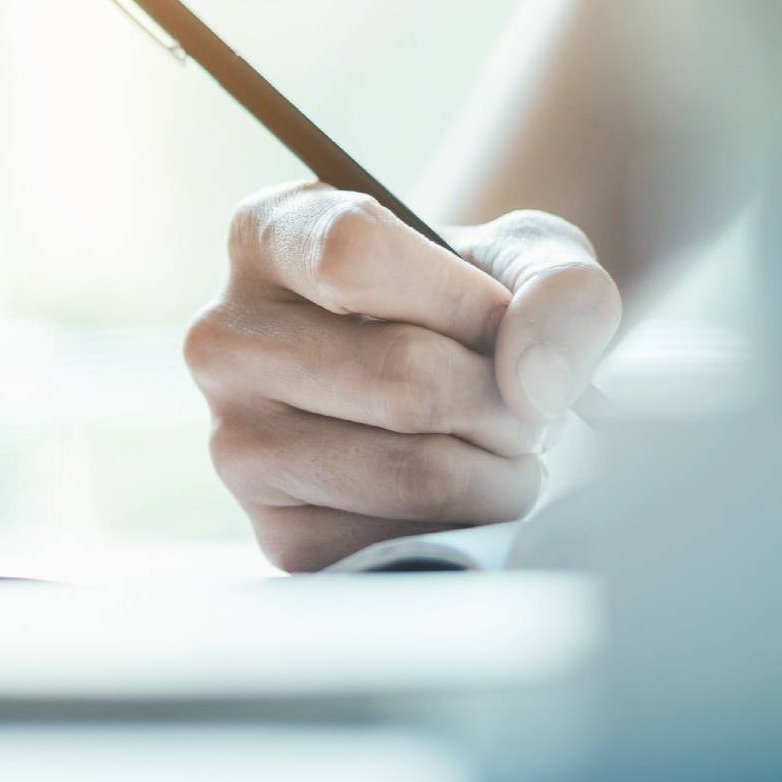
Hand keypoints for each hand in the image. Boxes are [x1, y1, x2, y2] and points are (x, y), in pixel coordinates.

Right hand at [185, 185, 621, 571]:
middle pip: (399, 376)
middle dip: (503, 399)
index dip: (460, 295)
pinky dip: (468, 526)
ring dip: (500, 469)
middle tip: (520, 400)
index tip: (501, 316)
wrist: (453, 382)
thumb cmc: (476, 301)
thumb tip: (530, 389)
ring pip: (411, 470)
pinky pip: (403, 544)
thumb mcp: (530, 256)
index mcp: (263, 237)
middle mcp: (221, 339)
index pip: (350, 253)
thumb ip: (559, 288)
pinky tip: (460, 493)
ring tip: (499, 445)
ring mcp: (235, 445)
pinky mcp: (275, 536)